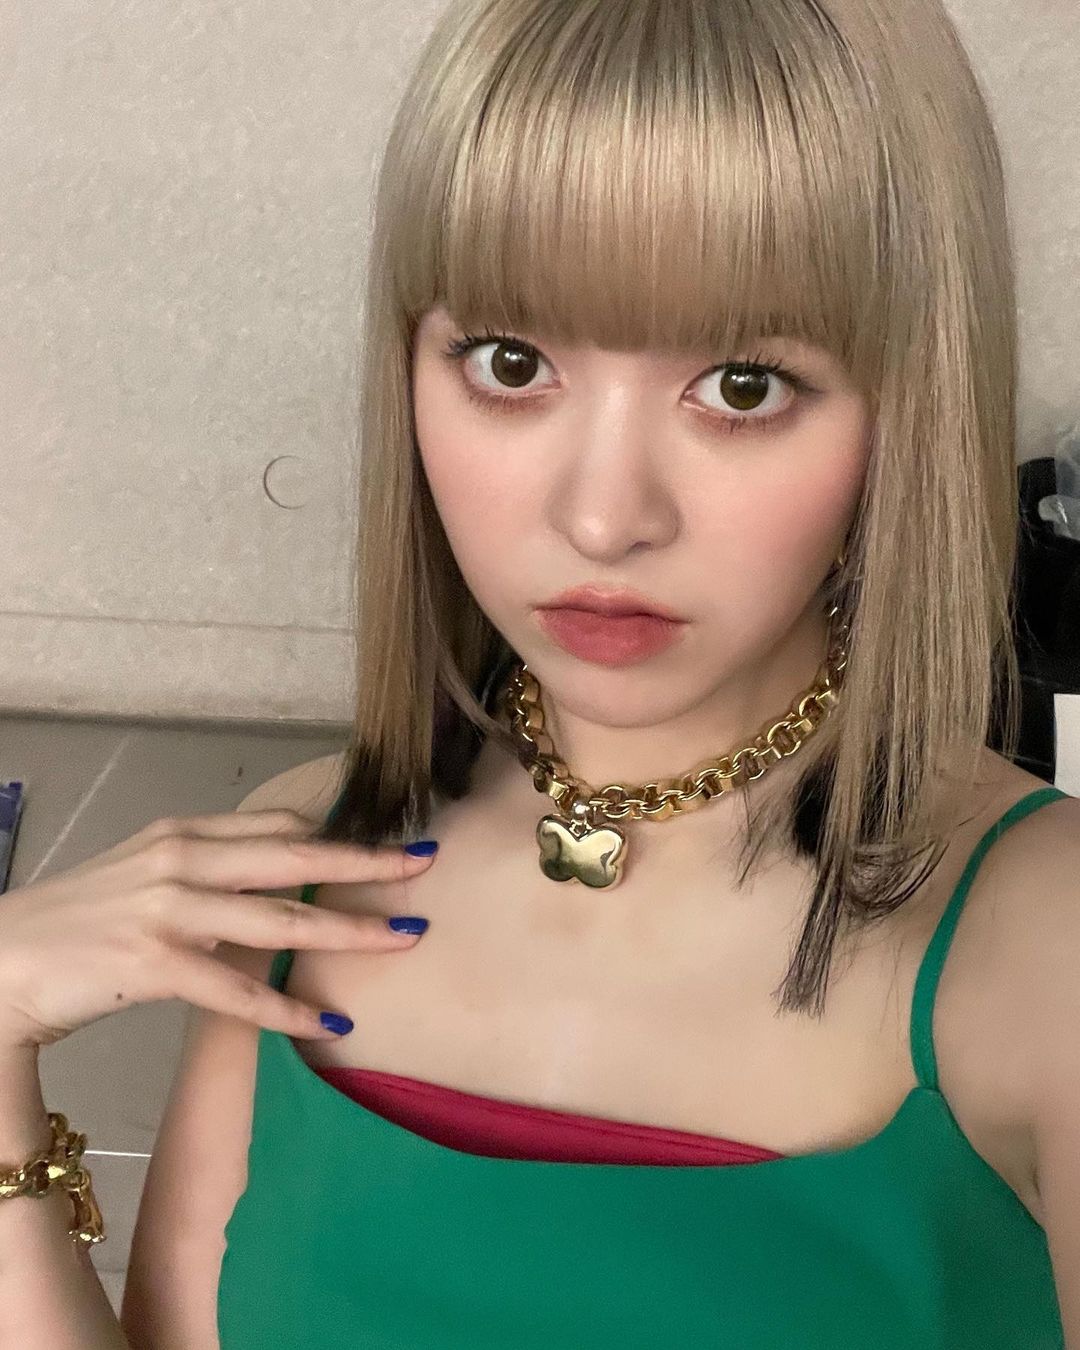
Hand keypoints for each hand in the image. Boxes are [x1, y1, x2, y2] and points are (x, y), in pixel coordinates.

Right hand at [0, 809, 436, 1050]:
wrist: (1, 961)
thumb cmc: (78, 919)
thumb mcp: (146, 872)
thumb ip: (209, 868)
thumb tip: (271, 876)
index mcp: (184, 833)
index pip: (278, 826)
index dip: (338, 835)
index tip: (386, 843)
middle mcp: (182, 860)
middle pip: (294, 856)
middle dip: (365, 863)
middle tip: (423, 864)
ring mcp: (167, 910)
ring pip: (279, 918)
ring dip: (348, 933)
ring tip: (404, 940)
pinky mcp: (151, 963)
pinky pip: (236, 990)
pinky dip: (286, 1010)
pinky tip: (329, 1024)